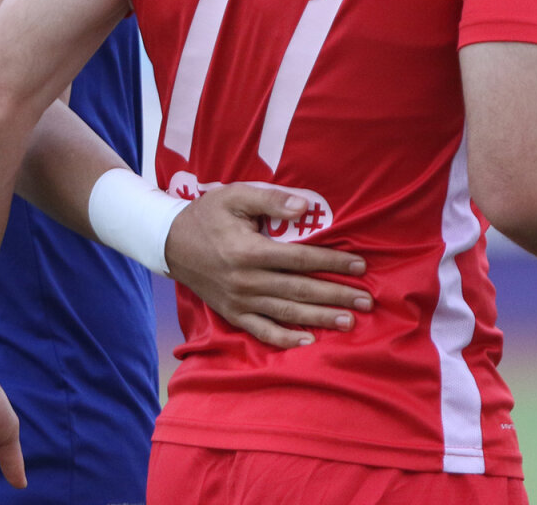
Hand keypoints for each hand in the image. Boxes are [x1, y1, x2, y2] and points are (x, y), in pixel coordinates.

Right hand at [164, 183, 372, 348]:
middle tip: (367, 300)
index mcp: (249, 250)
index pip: (300, 259)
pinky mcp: (232, 313)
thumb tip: (304, 208)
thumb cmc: (207, 214)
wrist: (170, 242)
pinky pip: (261, 331)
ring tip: (349, 321)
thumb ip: (271, 200)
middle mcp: (246, 280)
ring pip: (286, 312)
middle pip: (299, 289)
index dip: (331, 263)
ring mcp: (239, 300)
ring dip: (320, 318)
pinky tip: (308, 340)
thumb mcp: (235, 196)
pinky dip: (285, 339)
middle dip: (335, 295)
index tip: (359, 266)